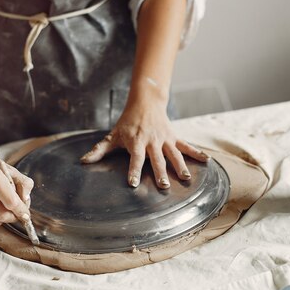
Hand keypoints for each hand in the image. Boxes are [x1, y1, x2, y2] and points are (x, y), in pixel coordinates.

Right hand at [0, 144, 34, 226]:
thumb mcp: (6, 166)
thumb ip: (22, 182)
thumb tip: (25, 201)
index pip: (11, 201)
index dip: (21, 210)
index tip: (26, 213)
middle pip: (2, 215)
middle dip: (14, 216)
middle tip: (17, 213)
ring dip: (3, 217)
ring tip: (4, 207)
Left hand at [80, 97, 208, 188]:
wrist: (145, 102)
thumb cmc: (127, 123)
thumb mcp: (112, 135)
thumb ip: (99, 150)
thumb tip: (83, 161)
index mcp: (136, 142)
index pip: (135, 159)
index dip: (133, 170)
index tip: (133, 183)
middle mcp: (152, 141)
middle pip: (156, 159)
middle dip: (160, 172)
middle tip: (163, 186)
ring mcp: (165, 139)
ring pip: (173, 154)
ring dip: (179, 166)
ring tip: (185, 179)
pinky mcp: (174, 137)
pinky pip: (186, 146)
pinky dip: (196, 153)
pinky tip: (206, 161)